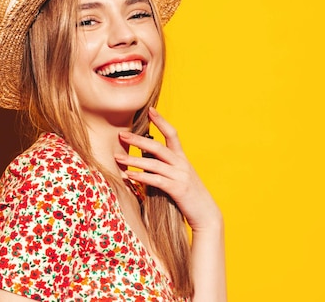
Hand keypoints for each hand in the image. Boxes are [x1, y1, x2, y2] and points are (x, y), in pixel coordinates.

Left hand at [114, 107, 221, 231]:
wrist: (206, 214)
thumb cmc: (189, 195)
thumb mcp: (179, 175)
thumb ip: (166, 166)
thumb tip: (146, 158)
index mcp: (182, 158)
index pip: (172, 134)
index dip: (161, 121)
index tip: (150, 110)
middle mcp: (182, 163)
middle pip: (158, 146)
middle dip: (138, 140)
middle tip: (121, 134)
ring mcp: (180, 176)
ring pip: (154, 163)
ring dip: (134, 160)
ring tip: (117, 157)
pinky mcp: (177, 189)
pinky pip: (156, 180)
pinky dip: (141, 177)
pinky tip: (129, 175)